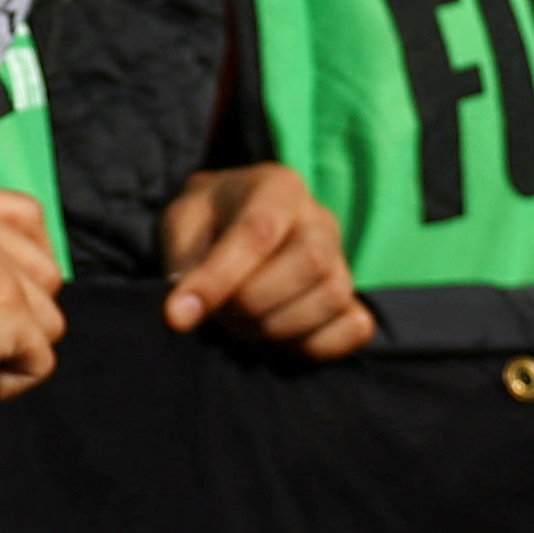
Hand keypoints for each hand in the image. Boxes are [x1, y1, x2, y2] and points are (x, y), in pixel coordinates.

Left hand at [151, 164, 375, 360]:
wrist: (234, 227)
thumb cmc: (208, 224)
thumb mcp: (182, 224)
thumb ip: (183, 262)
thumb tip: (185, 313)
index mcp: (278, 187)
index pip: (258, 232)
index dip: (218, 279)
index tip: (179, 316)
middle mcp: (320, 219)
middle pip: (311, 263)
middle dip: (253, 302)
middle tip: (219, 313)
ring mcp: (342, 259)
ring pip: (332, 297)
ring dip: (276, 327)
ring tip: (241, 322)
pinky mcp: (352, 299)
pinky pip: (354, 329)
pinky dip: (315, 345)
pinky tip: (277, 338)